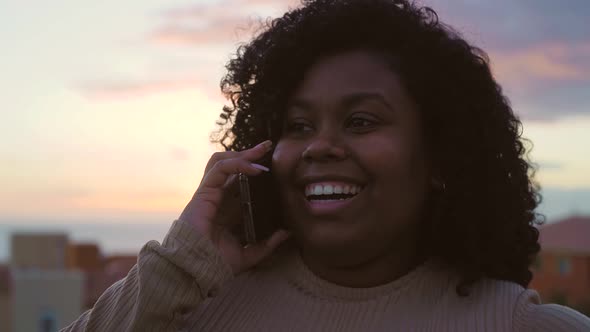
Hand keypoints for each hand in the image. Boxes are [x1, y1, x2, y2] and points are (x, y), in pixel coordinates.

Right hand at [179, 140, 289, 273]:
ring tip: (260, 150)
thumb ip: (267, 245)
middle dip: (249, 154)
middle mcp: (218, 198)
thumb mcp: (249, 254)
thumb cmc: (217, 264)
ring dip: (241, 153)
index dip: (255, 171)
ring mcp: (209, 193)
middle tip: (267, 147)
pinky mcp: (203, 192)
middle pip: (232, 167)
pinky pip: (219, 168)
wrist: (197, 269)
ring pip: (222, 161)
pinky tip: (253, 168)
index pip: (241, 182)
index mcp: (228, 210)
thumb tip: (287, 233)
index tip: (275, 166)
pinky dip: (236, 163)